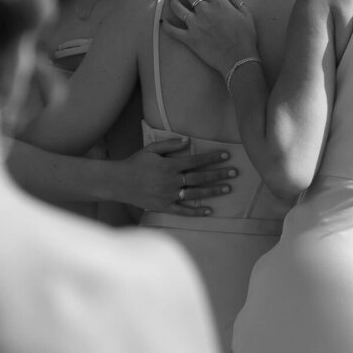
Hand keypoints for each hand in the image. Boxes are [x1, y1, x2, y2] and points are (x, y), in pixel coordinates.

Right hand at [110, 139, 238, 215]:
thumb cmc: (135, 164)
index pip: (196, 161)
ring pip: (195, 194)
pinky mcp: (163, 207)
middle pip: (200, 178)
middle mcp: (171, 181)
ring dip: (213, 191)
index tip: (226, 155)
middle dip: (219, 174)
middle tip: (234, 173)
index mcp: (169, 166)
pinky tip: (209, 211)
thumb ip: (170, 145)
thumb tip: (187, 141)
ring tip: (228, 189)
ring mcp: (168, 195)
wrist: (117, 182)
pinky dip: (196, 212)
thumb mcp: (151, 150)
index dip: (212, 158)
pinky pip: (182, 211)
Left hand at [163, 0, 258, 74]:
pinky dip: (166, 26)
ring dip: (173, 1)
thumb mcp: (247, 15)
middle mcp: (204, 11)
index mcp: (219, 4)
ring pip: (177, 8)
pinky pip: (172, 31)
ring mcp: (194, 25)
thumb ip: (236, 1)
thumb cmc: (245, 38)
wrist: (238, 59)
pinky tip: (163, 21)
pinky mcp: (189, 39)